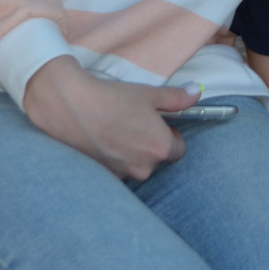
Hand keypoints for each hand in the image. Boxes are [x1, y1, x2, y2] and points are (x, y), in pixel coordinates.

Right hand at [23, 57, 201, 179]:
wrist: (71, 106)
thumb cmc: (113, 99)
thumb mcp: (149, 94)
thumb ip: (177, 98)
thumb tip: (197, 93)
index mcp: (159, 148)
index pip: (178, 149)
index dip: (170, 134)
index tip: (159, 122)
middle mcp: (143, 168)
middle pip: (156, 158)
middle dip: (150, 142)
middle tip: (135, 121)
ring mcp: (122, 174)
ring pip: (136, 163)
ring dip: (131, 150)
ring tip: (117, 127)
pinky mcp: (103, 175)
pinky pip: (117, 167)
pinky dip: (114, 155)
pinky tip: (103, 137)